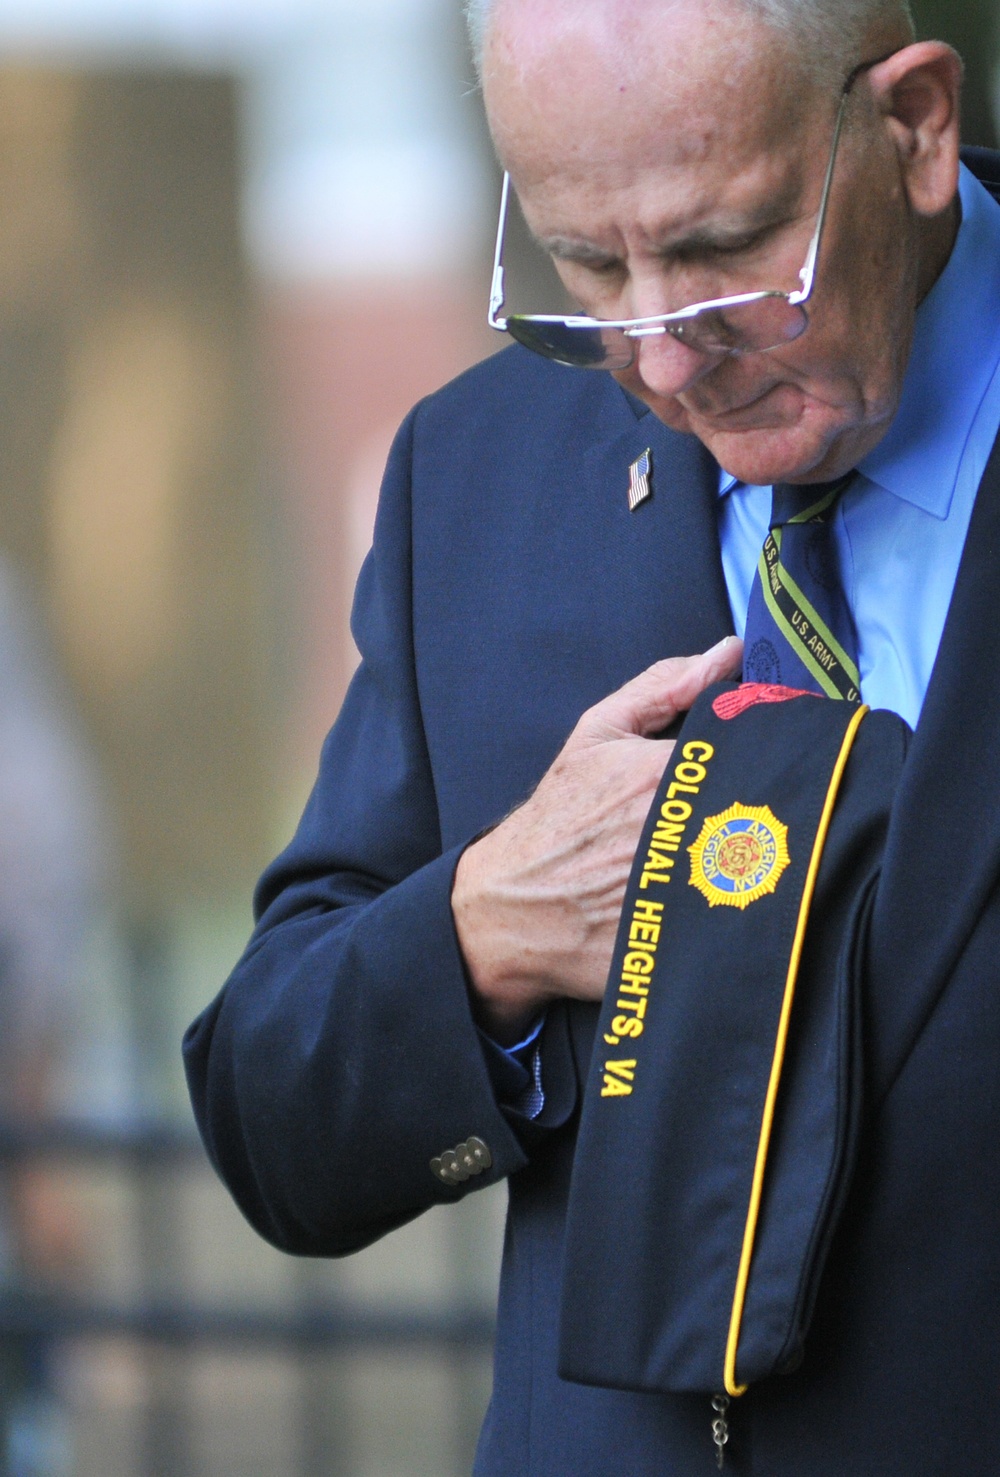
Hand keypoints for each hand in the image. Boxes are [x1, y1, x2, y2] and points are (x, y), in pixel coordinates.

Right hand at [452, 637, 742, 1040]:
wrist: (512, 908)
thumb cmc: (557, 820)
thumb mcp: (597, 735)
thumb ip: (663, 687)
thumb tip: (727, 652)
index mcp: (668, 773)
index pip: (761, 750)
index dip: (779, 751)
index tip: (776, 756)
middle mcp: (687, 831)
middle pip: (774, 809)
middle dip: (778, 806)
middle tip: (761, 811)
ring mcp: (694, 892)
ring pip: (773, 864)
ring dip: (774, 856)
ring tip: (743, 854)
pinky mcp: (698, 941)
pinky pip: (754, 919)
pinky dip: (758, 906)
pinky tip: (734, 898)